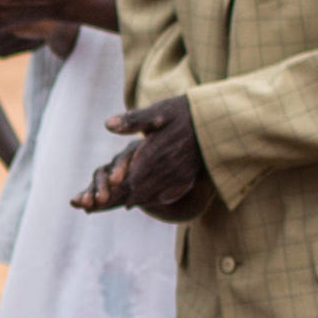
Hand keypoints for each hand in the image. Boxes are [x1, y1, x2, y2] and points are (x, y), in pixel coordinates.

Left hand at [74, 93, 202, 220]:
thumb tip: (107, 124)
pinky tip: (144, 200)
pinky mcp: (187, 178)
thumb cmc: (184, 112)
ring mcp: (178, 175)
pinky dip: (153, 199)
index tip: (101, 194)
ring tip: (119, 205)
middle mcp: (166, 167)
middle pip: (138, 189)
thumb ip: (132, 120)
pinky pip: (168, 194)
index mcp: (155, 151)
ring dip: (135, 200)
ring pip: (152, 194)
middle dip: (119, 198)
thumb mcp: (158, 111)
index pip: (129, 175)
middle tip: (100, 206)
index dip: (114, 186)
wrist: (218, 120)